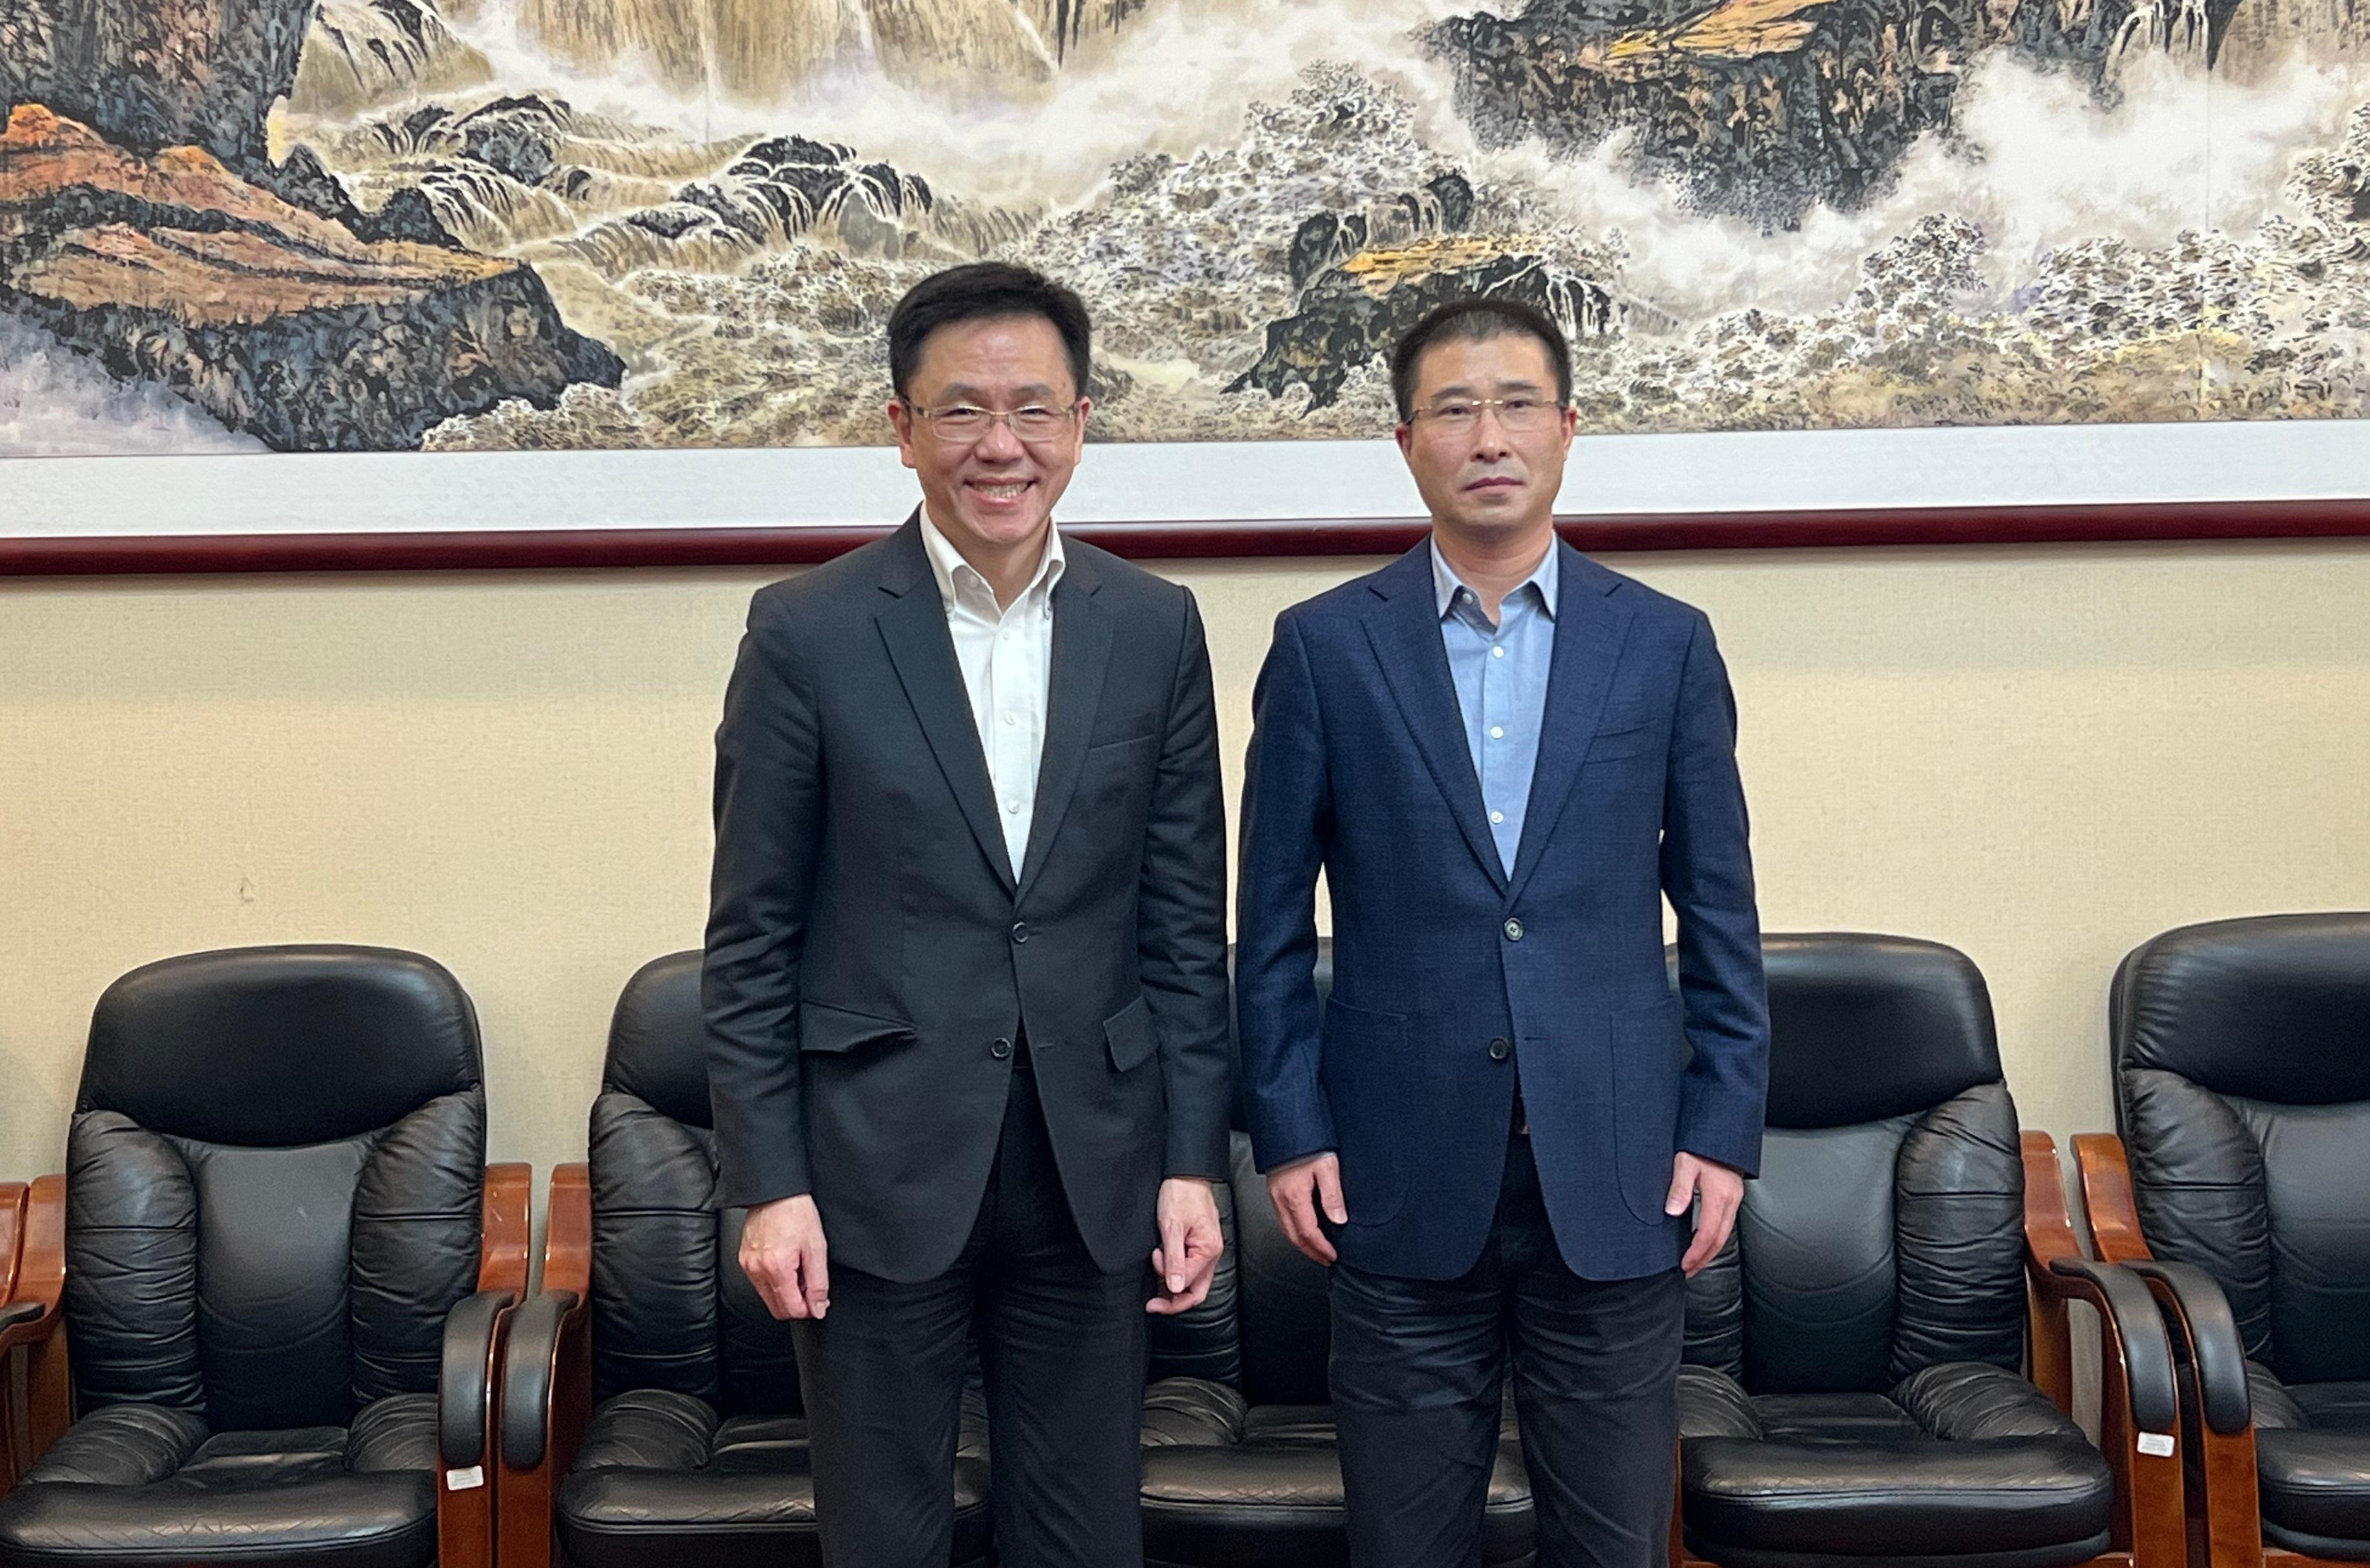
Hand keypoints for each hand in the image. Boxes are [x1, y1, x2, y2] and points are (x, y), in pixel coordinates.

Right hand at [740, 1193, 829, 1319]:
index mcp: (777, 1268)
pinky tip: (785, 1265)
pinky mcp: (744, 1260)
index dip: (809, 1309)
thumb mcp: (816, 1248)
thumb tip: (818, 1308)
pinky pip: (759, 1284)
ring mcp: (748, 1266)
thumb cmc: (796, 1213)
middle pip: (777, 1309)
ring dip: (785, 1293)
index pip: (791, 1310)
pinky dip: (775, 1282)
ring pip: (767, 1298)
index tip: (818, 1299)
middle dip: (796, 1303)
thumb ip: (818, 1283)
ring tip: (797, 1269)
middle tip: (809, 1284)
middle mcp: (757, 1270)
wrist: (775, 1191)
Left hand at [1148, 1177, 1224, 1314]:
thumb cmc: (1181, 1194)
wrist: (1186, 1173)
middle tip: (1153, 1304)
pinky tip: (1164, 1272)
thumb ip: (1174, 1259)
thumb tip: (1175, 1288)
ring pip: (1194, 1282)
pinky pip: (1191, 1269)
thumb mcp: (1171, 1227)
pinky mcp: (1200, 1245)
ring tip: (1155, 1284)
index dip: (1167, 1286)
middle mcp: (1212, 1253)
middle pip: (1197, 1292)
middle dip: (1174, 1301)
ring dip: (1174, 1287)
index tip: (1151, 1287)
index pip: (1189, 1286)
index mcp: (1208, 1250)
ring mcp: (1207, 1250)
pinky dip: (1177, 1275)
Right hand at [1265, 1152, 1344, 1265]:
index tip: (1332, 1255)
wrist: (1285, 1125)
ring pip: (1286, 1229)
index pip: (1308, 1233)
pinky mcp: (1274, 1189)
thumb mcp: (1327, 1166)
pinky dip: (1293, 1230)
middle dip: (1310, 1251)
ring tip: (1315, 1249)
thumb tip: (1339, 1220)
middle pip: (1294, 1236)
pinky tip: (1301, 1228)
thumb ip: (1332, 1196)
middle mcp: (1281, 1199)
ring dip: (1301, 1243)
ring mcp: (1275, 1195)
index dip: (1321, 1248)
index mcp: (1295, 1197)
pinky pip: (1281, 1218)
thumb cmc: (1305, 1142)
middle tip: (1324, 1258)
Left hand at [1667, 1152, 1744, 1276]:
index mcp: (1719, 1196)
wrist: (1721, 1134)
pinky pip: (1726, 1224)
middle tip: (1689, 1271)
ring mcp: (1734, 1200)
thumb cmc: (1701, 1146)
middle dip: (1704, 1259)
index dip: (1696, 1253)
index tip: (1685, 1265)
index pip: (1708, 1234)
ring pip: (1725, 1234)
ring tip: (1696, 1262)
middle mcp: (1730, 1201)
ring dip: (1711, 1251)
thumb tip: (1672, 1212)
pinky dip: (1715, 1238)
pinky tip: (1705, 1241)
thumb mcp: (1684, 1163)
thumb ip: (1679, 1188)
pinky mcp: (1733, 1197)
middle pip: (1720, 1240)